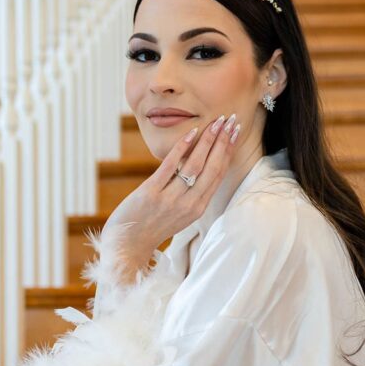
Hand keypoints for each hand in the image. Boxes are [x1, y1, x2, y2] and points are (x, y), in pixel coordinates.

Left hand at [102, 111, 241, 283]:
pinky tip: (191, 133)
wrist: (129, 245)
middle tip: (231, 120)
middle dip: (223, 142)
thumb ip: (192, 193)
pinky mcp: (152, 193)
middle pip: (212, 168)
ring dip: (208, 141)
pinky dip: (182, 148)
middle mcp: (189, 204)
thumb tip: (200, 164)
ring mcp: (170, 199)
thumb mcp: (180, 213)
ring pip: (195, 165)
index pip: (218, 174)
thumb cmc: (153, 226)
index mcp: (198, 208)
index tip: (236, 132)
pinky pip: (170, 167)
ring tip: (216, 122)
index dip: (229, 151)